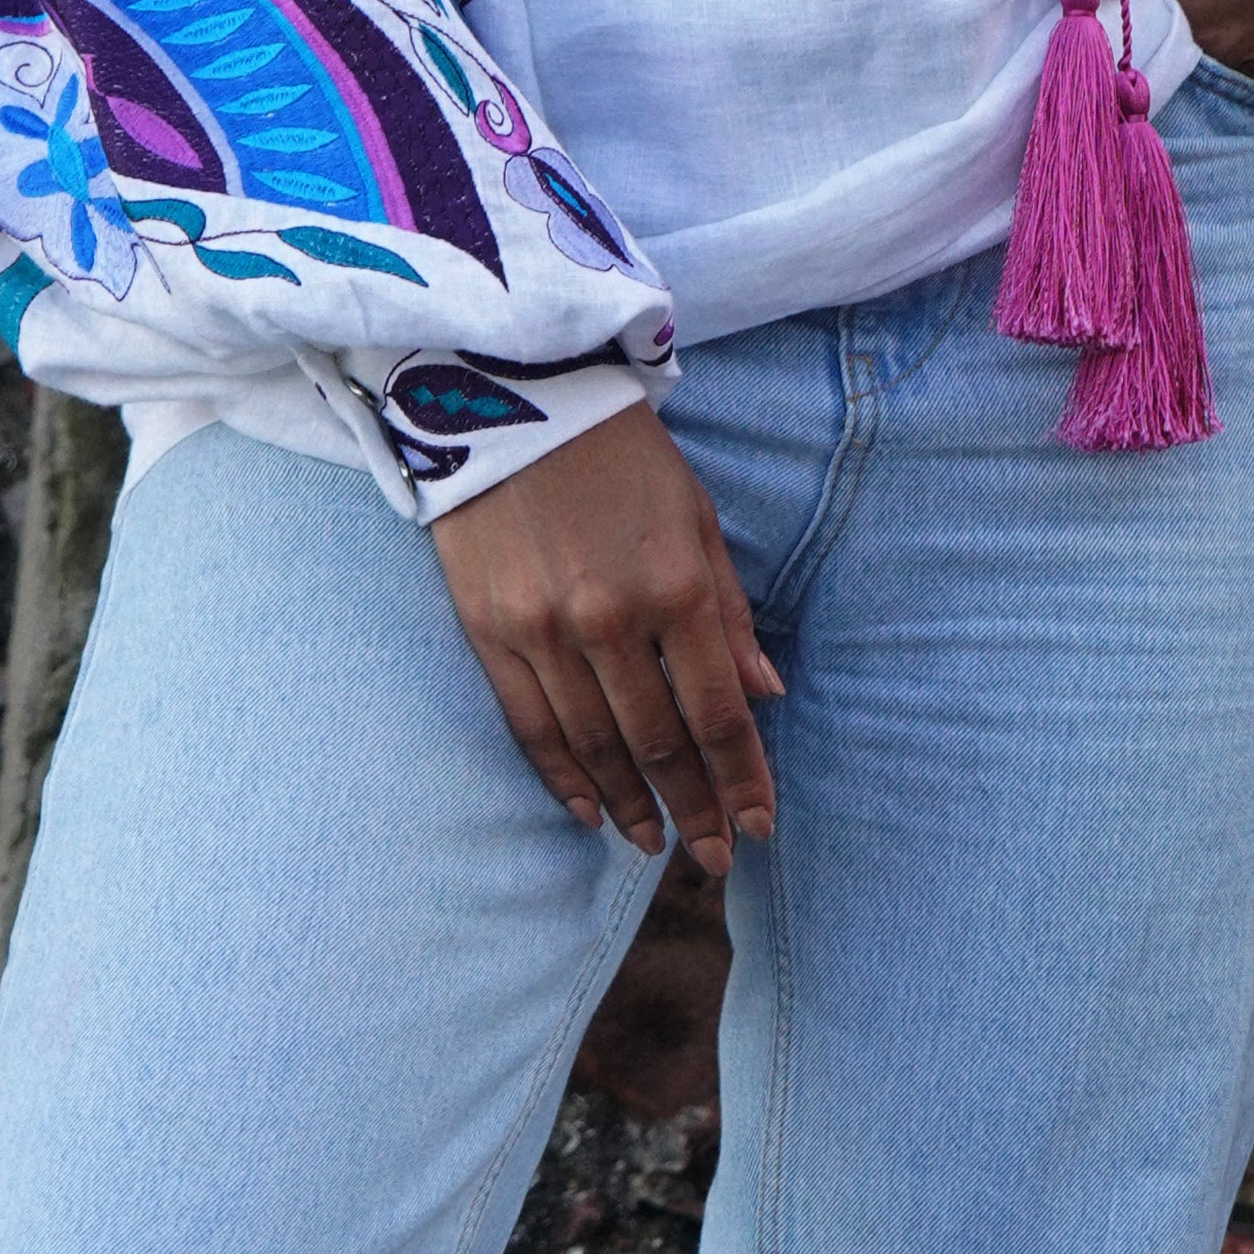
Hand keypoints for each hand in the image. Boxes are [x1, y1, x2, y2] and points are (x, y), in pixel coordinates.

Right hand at [430, 406, 783, 872]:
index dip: (742, 779)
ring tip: (655, 844)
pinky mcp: (489, 629)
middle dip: (694, 808)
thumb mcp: (696, 518)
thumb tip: (763, 694)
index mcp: (678, 587)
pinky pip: (531, 726)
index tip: (758, 827)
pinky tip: (590, 811)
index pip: (719, 713)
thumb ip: (730, 612)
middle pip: (660, 744)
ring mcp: (544, 630)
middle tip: (715, 857)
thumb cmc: (620, 454)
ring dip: (631, 804)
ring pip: (596, 746)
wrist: (508, 396)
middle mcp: (612, 620)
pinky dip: (563, 777)